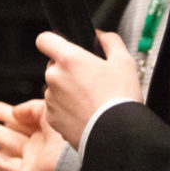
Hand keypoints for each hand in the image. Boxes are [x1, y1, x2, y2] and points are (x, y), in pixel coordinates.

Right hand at [0, 99, 64, 170]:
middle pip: (8, 141)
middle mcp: (37, 152)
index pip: (19, 124)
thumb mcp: (46, 111)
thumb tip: (13, 112)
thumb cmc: (64, 133)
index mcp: (44, 134)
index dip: (4, 115)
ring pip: (5, 164)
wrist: (72, 157)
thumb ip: (29, 109)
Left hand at [37, 30, 141, 149]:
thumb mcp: (124, 61)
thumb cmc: (119, 98)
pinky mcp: (51, 119)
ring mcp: (51, 99)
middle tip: (89, 79)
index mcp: (69, 59)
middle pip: (53, 66)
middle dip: (67, 70)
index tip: (61, 46)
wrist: (116, 134)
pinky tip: (84, 112)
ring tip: (89, 99)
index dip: (53, 41)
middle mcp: (55, 77)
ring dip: (67, 90)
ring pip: (55, 87)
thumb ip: (110, 41)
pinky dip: (66, 109)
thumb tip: (101, 36)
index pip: (45, 40)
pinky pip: (55, 107)